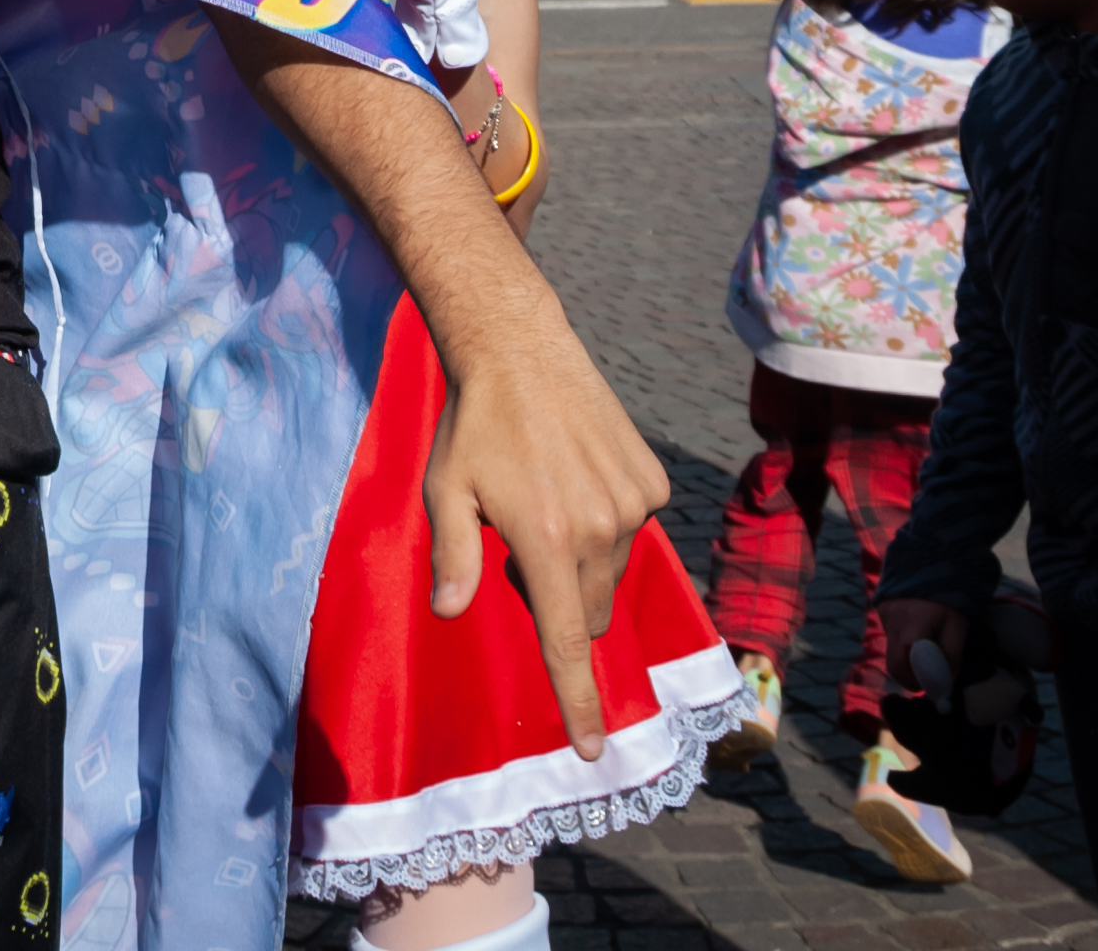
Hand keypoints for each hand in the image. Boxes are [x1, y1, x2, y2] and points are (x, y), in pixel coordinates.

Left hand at [424, 308, 670, 759]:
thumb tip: (452, 614)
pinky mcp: (652, 482)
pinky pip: (634, 531)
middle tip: (519, 549)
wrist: (523, 349)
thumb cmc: (474, 425)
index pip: (568, 641)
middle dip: (560, 604)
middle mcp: (600, 529)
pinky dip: (607, 525)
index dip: (579, 700)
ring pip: (612, 573)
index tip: (594, 748)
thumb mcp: (445, 490)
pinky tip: (576, 479)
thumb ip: (452, 557)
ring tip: (544, 504)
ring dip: (582, 563)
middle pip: (590, 613)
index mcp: (547, 541)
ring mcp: (633, 504)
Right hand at [880, 595, 969, 701]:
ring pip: (890, 653)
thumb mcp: (958, 626)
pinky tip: (914, 640)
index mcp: (915, 624)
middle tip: (924, 684)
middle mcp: (894, 622)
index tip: (932, 690)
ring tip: (921, 663)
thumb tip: (945, 683)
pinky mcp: (881, 612)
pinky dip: (901, 648)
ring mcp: (884, 616)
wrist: (931, 562)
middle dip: (909, 679)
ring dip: (904, 664)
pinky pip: (889, 639)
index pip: (910, 663)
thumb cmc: (949, 597)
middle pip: (894, 664)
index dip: (920, 680)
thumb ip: (951, 654)